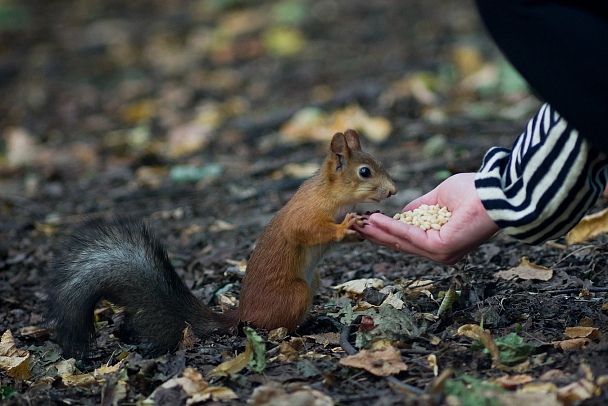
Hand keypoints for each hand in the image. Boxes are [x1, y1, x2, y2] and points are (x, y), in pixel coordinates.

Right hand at [355, 173, 499, 264]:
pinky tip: (377, 219)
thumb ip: (419, 207)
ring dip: (379, 232)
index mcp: (441, 242)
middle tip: (354, 226)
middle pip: (400, 244)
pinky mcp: (442, 248)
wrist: (496, 192)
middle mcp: (441, 253)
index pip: (407, 240)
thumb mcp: (438, 199)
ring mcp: (442, 253)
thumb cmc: (474, 192)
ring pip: (402, 242)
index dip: (385, 231)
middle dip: (376, 235)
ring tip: (360, 222)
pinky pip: (410, 237)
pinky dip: (392, 228)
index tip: (366, 222)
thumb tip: (402, 212)